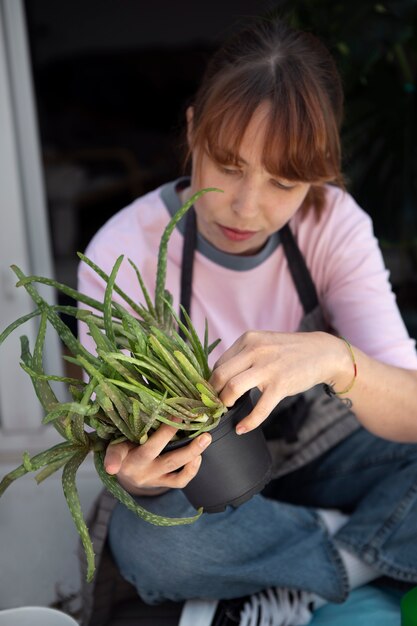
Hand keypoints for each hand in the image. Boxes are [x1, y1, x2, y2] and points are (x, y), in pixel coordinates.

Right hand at [104, 424, 211, 494]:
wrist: (129, 472)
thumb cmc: (126, 444)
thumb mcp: (120, 435)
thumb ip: (131, 422)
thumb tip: (149, 396)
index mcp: (119, 452)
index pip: (115, 453)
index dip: (113, 460)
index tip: (112, 467)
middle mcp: (133, 467)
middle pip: (150, 451)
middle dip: (168, 434)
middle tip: (184, 417)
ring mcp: (149, 477)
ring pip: (171, 465)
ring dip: (191, 451)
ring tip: (206, 438)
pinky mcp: (161, 484)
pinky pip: (179, 480)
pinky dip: (192, 469)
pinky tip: (198, 456)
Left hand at [210, 330, 349, 433]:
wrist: (322, 353)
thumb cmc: (289, 351)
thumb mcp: (263, 343)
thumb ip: (243, 356)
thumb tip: (219, 378)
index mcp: (248, 339)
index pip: (219, 363)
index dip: (212, 382)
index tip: (211, 394)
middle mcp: (255, 350)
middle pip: (220, 375)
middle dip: (213, 394)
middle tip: (214, 405)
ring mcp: (268, 367)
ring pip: (233, 388)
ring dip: (225, 403)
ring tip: (226, 410)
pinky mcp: (281, 384)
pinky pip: (259, 408)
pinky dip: (248, 422)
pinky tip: (242, 428)